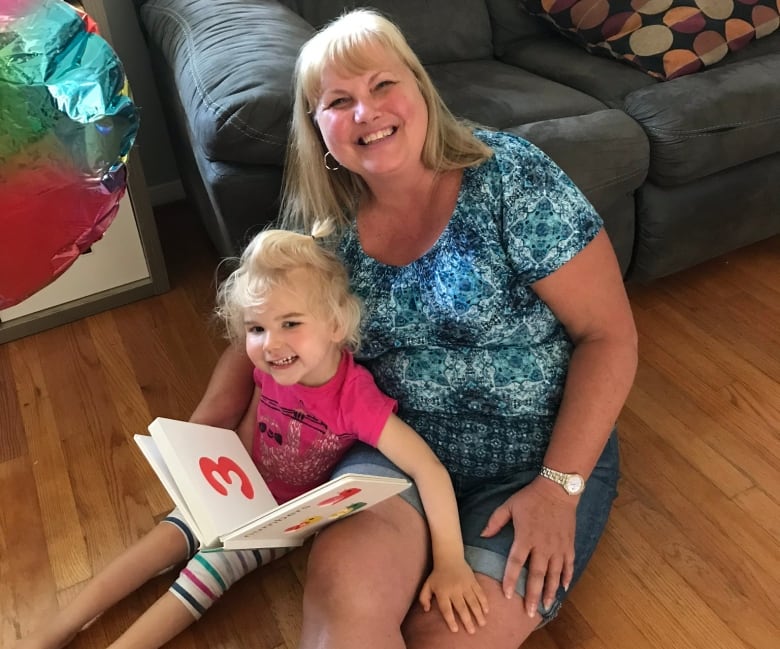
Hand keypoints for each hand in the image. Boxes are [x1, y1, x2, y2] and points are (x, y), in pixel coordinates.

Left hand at [418, 559, 488, 632]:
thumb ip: (423, 598)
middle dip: (467, 620)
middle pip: (462, 607)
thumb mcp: (427, 585)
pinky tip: (486, 611)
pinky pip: (480, 593)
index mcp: (442, 591)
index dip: (450, 620)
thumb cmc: (437, 575)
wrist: (449, 557)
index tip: (455, 630)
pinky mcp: (473, 581)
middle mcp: (454, 589)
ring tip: (482, 624)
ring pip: (473, 601)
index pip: (446, 608)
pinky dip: (484, 602)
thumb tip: (426, 610)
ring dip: (478, 613)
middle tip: (471, 631)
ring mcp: (465, 585)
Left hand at [480, 477, 577, 616]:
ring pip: (554, 574)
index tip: (506, 595)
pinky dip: (566, 577)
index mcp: (525, 537)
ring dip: (549, 591)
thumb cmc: (530, 498)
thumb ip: (495, 521)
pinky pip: (568, 565)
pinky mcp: (568, 544)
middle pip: (536, 575)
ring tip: (545, 606)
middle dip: (532, 595)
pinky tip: (563, 588)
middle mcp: (542, 546)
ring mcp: (557, 546)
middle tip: (528, 612)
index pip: (516, 563)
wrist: (557, 489)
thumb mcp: (509, 505)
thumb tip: (482, 535)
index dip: (510, 579)